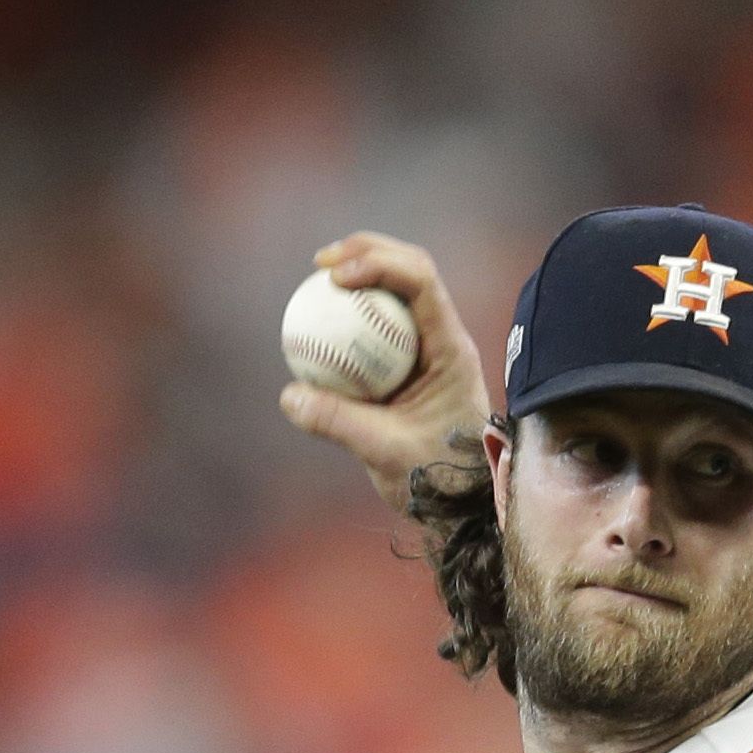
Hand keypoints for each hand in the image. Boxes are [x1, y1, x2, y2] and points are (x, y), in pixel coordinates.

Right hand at [278, 233, 494, 514]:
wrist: (462, 502)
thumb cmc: (437, 479)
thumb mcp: (384, 453)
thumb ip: (338, 423)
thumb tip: (290, 396)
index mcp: (451, 349)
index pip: (421, 282)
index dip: (378, 263)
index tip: (336, 277)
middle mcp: (444, 338)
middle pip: (410, 269)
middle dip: (367, 251)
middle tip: (322, 262)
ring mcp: (429, 348)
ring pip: (397, 291)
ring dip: (361, 273)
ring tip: (320, 277)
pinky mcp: (411, 362)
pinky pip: (380, 325)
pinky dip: (353, 314)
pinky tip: (321, 319)